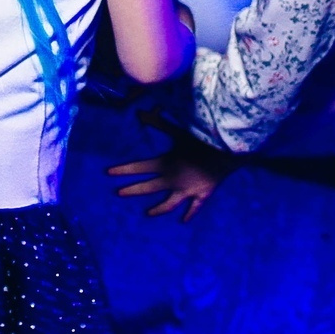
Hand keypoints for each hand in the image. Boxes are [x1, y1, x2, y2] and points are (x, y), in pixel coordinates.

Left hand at [108, 124, 238, 221]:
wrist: (227, 151)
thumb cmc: (202, 138)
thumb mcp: (178, 130)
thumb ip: (158, 122)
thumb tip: (139, 112)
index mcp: (164, 164)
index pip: (138, 167)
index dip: (122, 170)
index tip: (108, 173)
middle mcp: (172, 180)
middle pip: (147, 188)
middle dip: (131, 190)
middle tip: (118, 193)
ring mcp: (186, 190)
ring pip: (168, 204)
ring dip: (157, 209)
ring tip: (147, 214)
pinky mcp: (201, 194)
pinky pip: (193, 208)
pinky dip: (188, 214)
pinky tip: (183, 220)